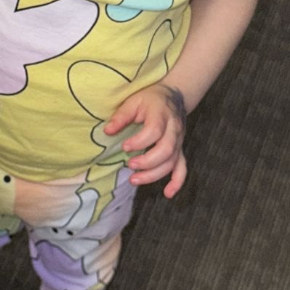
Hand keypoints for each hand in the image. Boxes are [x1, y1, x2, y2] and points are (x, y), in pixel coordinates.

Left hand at [103, 83, 186, 198]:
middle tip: (129, 165)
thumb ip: (121, 116)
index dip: (139, 141)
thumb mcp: (133, 101)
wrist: (173, 96)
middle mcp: (174, 129)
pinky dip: (177, 182)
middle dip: (147, 161)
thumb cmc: (150, 99)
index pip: (154, 131)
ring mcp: (178, 141)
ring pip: (172, 162)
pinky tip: (167, 193)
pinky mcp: (179, 149)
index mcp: (161, 114)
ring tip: (134, 179)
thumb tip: (107, 131)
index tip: (124, 147)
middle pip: (166, 150)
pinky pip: (182, 167)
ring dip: (154, 174)